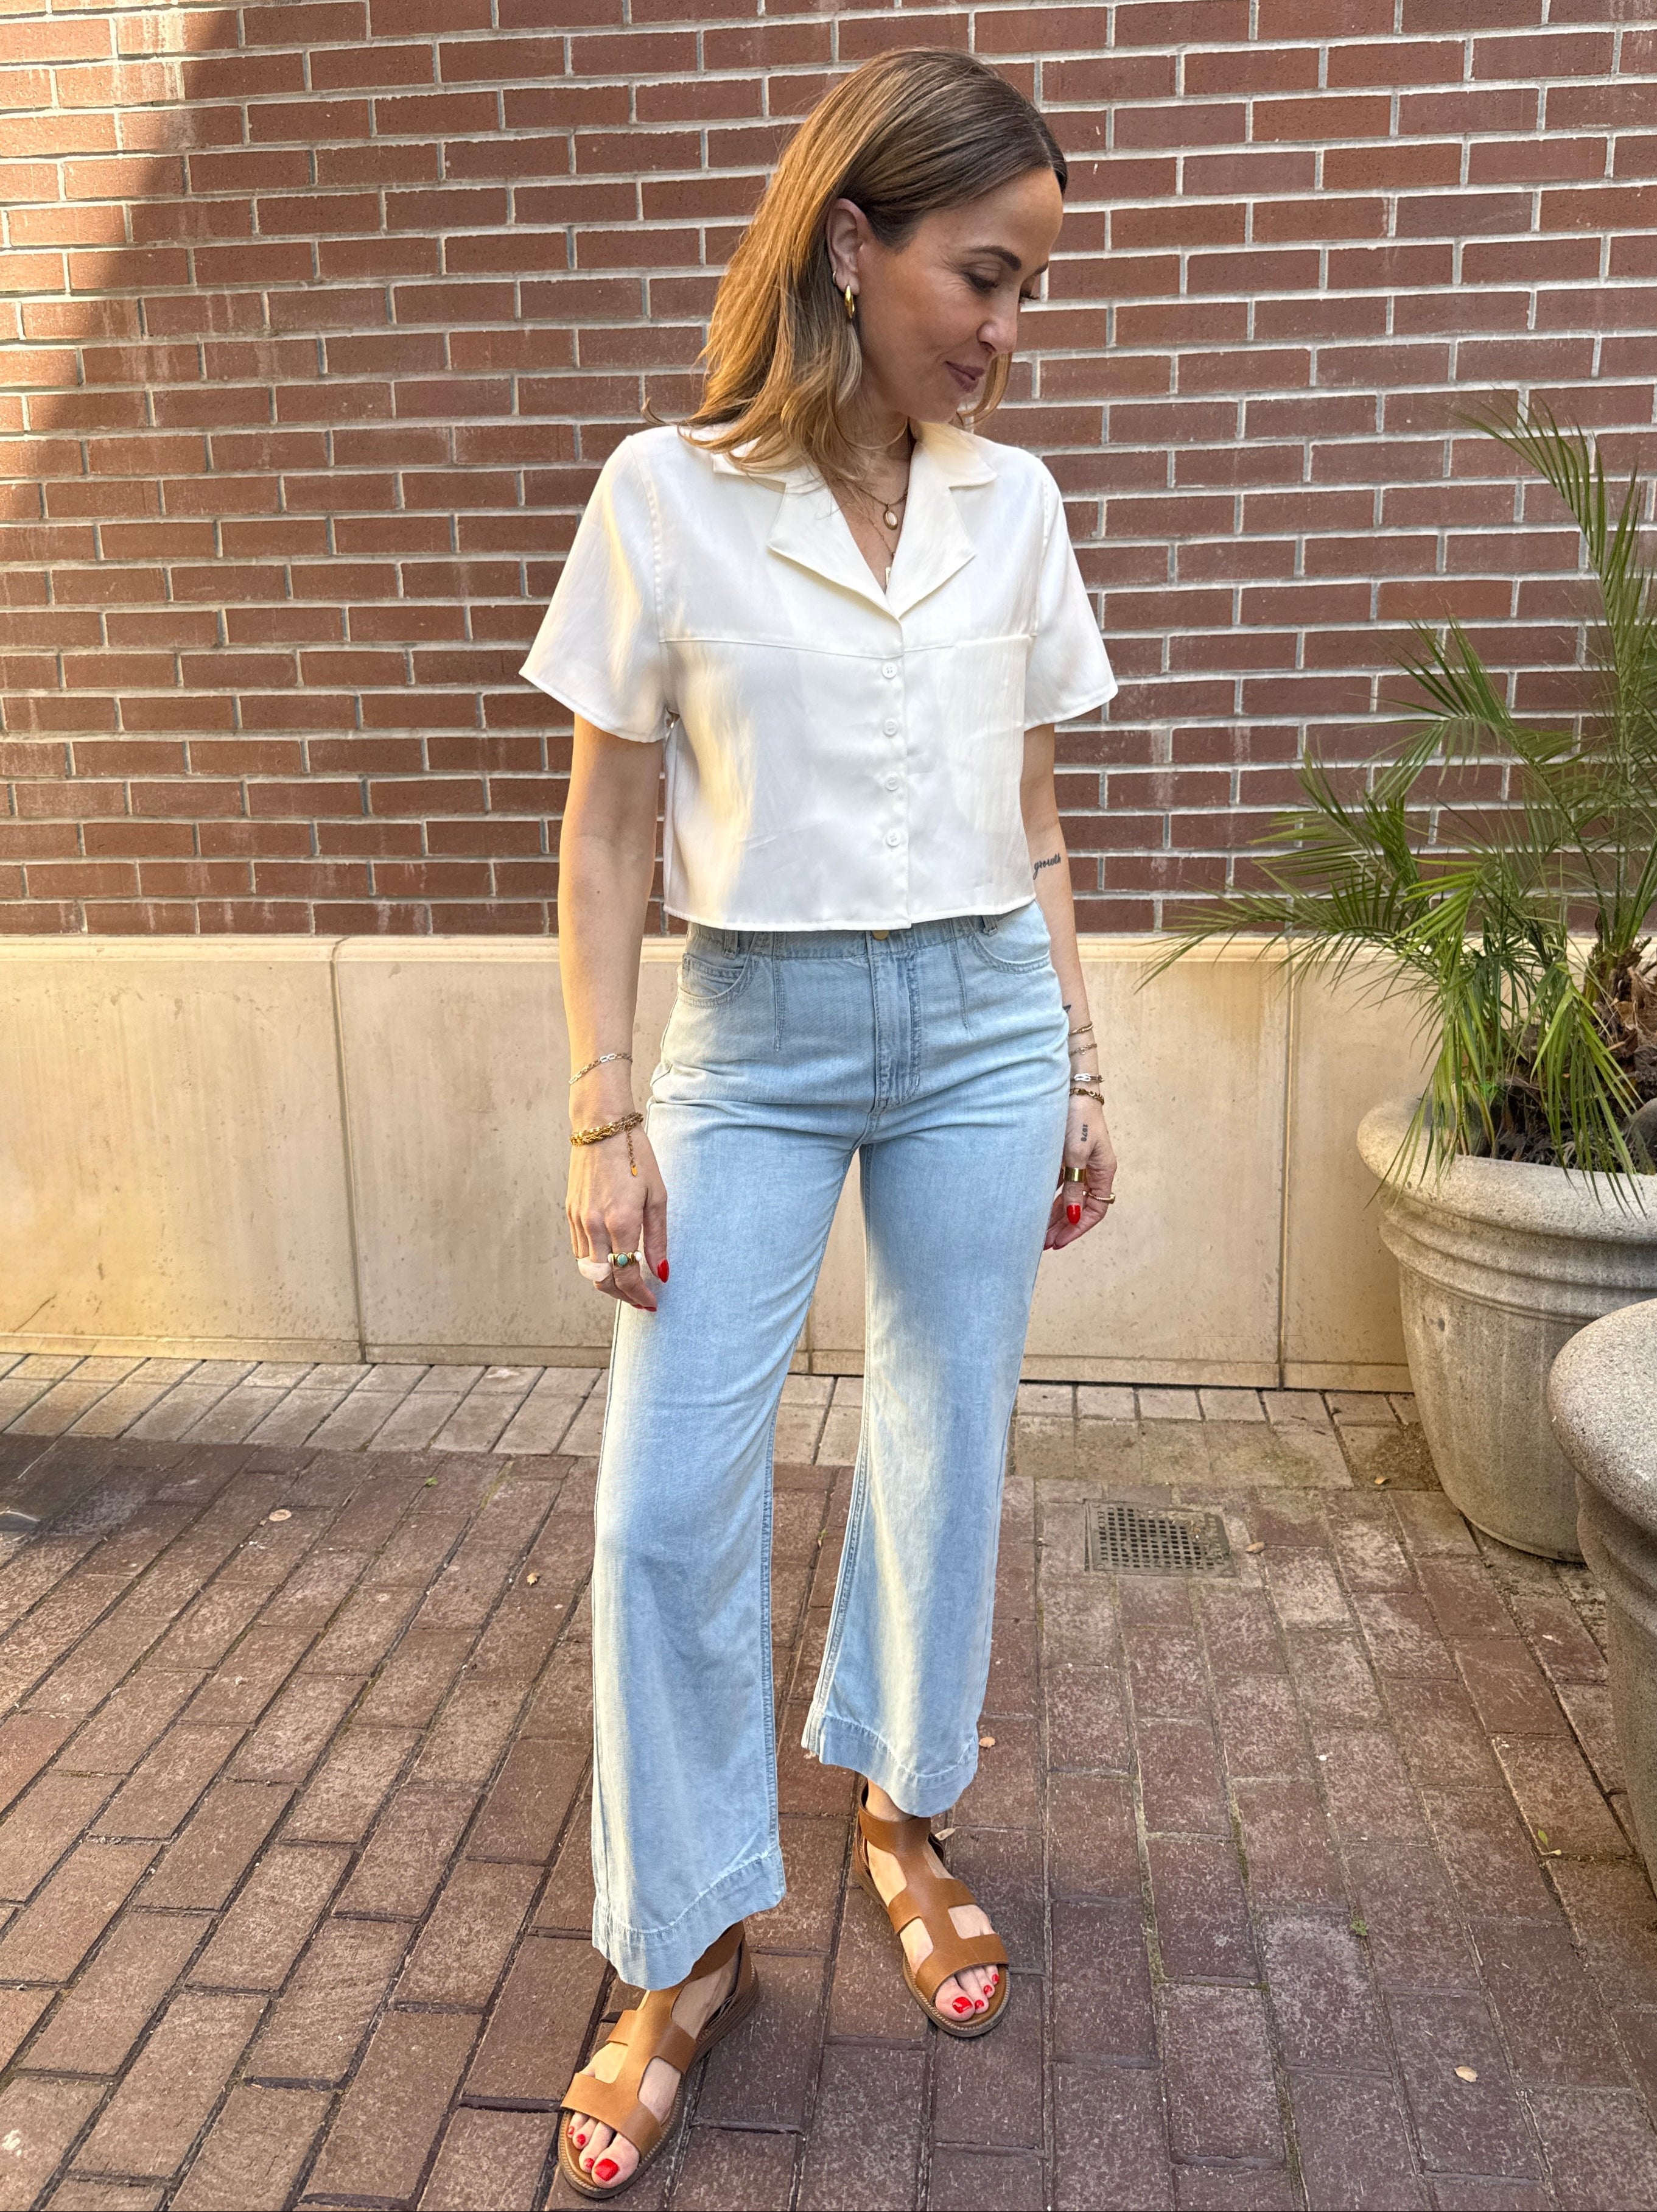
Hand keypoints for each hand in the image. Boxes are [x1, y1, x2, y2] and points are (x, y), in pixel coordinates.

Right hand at [568, 1122, 667, 1310]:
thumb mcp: (657, 1196)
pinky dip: (595, 1262)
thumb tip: (661, 1272)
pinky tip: (611, 1257)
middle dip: (622, 1295)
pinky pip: (580, 1250)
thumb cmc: (636, 1157)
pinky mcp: (571, 1212)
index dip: (639, 1295)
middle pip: (603, 1280)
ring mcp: (579, 1220)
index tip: (651, 1302)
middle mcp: (595, 1226)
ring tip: (628, 1282)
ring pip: (588, 1269)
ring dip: (607, 1280)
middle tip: (640, 1299)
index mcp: (620, 1222)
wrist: (601, 1128)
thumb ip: (657, 1238)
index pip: (626, 1275)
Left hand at [1044, 1094, 1116, 1251]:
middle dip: (1063, 1226)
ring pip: (1068, 1197)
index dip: (1078, 1228)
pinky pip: (1059, 1184)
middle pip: (1080, 1207)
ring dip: (1054, 1215)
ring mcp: (1079, 1163)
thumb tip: (1074, 1216)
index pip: (1096, 1210)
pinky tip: (1034, 1208)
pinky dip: (1048, 1197)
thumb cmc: (1077, 1116)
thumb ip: (1074, 1186)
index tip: (1059, 1242)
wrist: (1070, 1086)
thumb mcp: (1075, 1154)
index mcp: (1103, 1171)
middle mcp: (1093, 1170)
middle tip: (1042, 1243)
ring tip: (1036, 1232)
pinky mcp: (1065, 1155)